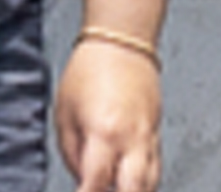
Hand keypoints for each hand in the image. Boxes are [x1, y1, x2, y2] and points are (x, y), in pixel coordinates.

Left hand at [55, 37, 163, 191]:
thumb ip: (72, 153)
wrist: (122, 44)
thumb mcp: (64, 113)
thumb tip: (81, 178)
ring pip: (151, 183)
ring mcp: (148, 137)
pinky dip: (143, 182)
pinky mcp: (156, 133)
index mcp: (104, 132)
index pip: (96, 183)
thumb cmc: (90, 71)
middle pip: (133, 190)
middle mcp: (132, 138)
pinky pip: (154, 167)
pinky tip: (130, 186)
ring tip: (117, 190)